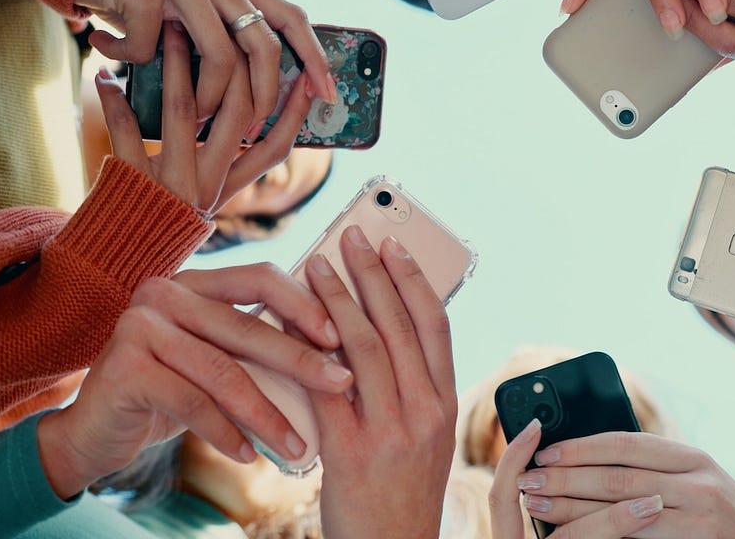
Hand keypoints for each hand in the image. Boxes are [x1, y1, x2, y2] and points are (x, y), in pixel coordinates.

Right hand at [34, 265, 352, 499]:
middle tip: (342, 384)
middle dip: (300, 360)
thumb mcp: (213, 360)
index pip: (259, 277)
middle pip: (246, 327)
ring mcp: (138, 327)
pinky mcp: (124, 369)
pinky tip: (249, 455)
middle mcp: (161, 293)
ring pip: (222, 371)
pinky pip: (191, 403)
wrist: (94, 432)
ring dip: (267, 413)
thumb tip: (334, 354)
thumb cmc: (168, 392)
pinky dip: (225, 432)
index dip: (303, 303)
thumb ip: (253, 345)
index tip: (340, 338)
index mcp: (192, 282)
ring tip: (299, 445)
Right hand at [79, 0, 335, 130]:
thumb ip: (217, 37)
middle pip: (261, 44)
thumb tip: (259, 97)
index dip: (314, 56)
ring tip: (180, 111)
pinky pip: (149, 49)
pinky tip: (105, 47)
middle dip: (262, 97)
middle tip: (246, 131)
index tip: (328, 94)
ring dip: (200, 98)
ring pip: (215, 55)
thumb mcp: (183, 15)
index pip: (289, 16)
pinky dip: (127, 59)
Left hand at [93, 24, 316, 215]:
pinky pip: (124, 135)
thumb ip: (228, 159)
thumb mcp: (205, 194)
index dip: (293, 112)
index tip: (303, 75)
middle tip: (220, 27)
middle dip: (231, 66)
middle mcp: (207, 189)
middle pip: (234, 117)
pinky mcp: (131, 184)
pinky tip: (104, 78)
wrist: (117, 261)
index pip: (275, 148)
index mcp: (229, 190)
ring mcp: (170, 187)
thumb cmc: (164, 218)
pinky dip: (115, 103)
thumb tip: (251, 106)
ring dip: (176, 67)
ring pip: (182, 114)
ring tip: (170, 33)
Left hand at [306, 227, 456, 538]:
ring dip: (336, 300)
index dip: (415, 281)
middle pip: (399, 326)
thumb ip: (409, 391)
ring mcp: (390, 433)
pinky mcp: (351, 454)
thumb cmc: (401, 497)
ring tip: (315, 266)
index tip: (395, 247)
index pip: (436, 327)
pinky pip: (325, 390)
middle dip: (372, 275)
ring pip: (364, 349)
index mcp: (445, 406)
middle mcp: (425, 413)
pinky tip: (288, 327)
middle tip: (351, 237)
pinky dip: (306, 354)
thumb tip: (378, 333)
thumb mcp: (424, 440)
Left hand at [495, 426, 734, 538]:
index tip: (547, 449)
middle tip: (530, 480)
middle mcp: (696, 480)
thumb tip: (591, 458)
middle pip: (617, 476)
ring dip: (573, 509)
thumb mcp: (697, 483)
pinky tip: (572, 536)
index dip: (583, 446)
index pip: (628, 444)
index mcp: (692, 457)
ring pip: (620, 509)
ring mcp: (697, 514)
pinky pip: (635, 538)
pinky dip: (600, 536)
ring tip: (538, 506)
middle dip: (567, 478)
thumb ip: (656, 471)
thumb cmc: (723, 520)